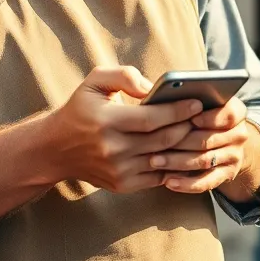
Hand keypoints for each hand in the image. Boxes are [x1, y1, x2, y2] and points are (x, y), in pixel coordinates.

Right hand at [42, 66, 202, 193]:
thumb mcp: (95, 81)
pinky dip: (175, 166)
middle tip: (204, 117)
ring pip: (164, 160)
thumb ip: (124, 76)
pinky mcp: (122, 184)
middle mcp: (113, 148)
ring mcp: (118, 170)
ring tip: (200, 133)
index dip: (178, 111)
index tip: (197, 103)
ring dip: (185, 147)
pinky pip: (158, 177)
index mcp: (107, 121)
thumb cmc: (80, 109)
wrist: (55, 149)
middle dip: (188, 128)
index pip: (152, 118)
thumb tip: (153, 88)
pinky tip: (185, 152)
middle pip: (163, 140)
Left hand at [150, 96, 259, 195]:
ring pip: (205, 160)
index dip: (209, 117)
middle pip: (210, 139)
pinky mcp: (227, 174)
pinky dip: (187, 184)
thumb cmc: (196, 114)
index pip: (228, 114)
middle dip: (181, 142)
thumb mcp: (195, 98)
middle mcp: (239, 133)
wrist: (222, 141)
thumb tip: (150, 93)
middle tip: (155, 143)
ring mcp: (234, 155)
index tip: (191, 118)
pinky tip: (168, 182)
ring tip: (154, 161)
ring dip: (178, 162)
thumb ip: (180, 94)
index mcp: (235, 110)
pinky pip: (207, 182)